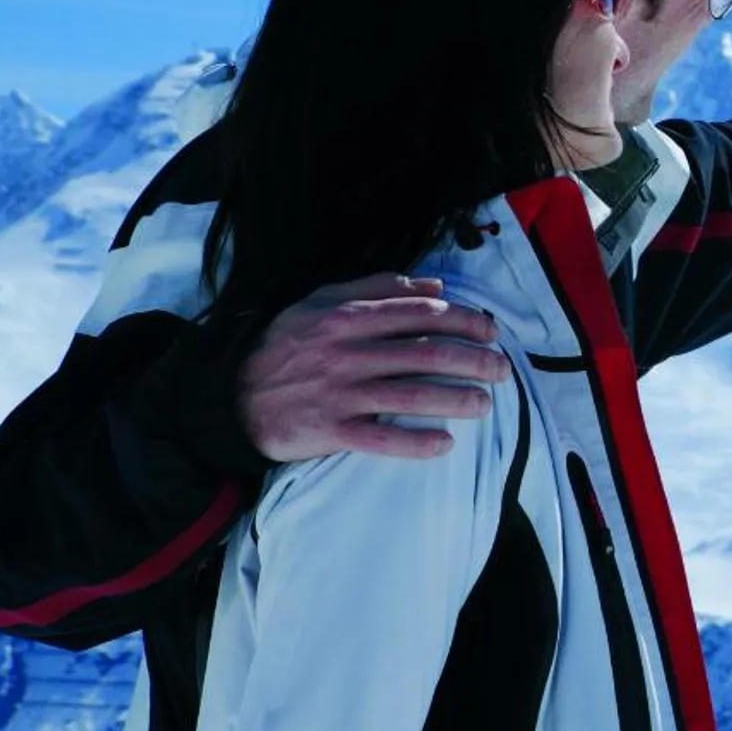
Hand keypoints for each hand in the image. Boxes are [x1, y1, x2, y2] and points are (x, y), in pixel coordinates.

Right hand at [237, 273, 510, 461]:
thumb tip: (435, 286)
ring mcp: (338, 393)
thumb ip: (378, 289)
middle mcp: (346, 353)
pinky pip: (380, 439)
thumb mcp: (321, 301)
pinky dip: (416, 443)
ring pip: (411, 396)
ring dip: (456, 399)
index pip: (421, 314)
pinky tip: (445, 444)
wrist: (229, 395)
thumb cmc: (284, 344)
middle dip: (474, 361)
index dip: (465, 321)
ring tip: (485, 404)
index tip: (492, 331)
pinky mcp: (328, 431)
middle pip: (426, 354)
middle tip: (502, 369)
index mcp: (347, 317)